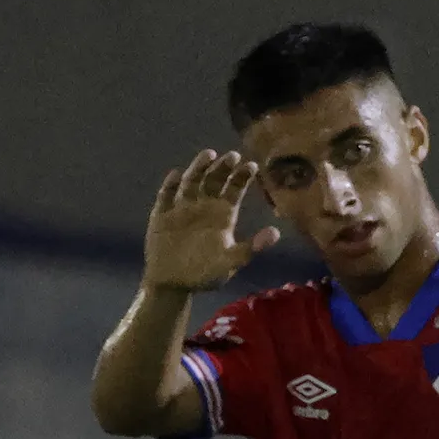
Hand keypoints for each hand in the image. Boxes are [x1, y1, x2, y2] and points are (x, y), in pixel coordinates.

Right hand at [143, 151, 280, 292]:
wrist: (173, 283)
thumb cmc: (205, 274)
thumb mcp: (231, 261)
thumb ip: (251, 247)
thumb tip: (276, 232)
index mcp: (222, 216)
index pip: (234, 190)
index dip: (242, 177)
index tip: (252, 165)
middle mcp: (204, 207)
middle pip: (214, 180)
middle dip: (224, 167)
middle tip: (234, 156)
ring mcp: (182, 208)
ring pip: (192, 181)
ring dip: (200, 168)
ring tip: (210, 155)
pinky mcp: (162, 213)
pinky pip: (166, 195)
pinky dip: (171, 185)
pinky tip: (177, 175)